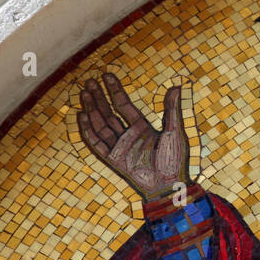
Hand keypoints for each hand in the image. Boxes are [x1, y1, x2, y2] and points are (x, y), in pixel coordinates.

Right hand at [77, 73, 189, 202]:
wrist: (169, 184)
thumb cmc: (175, 160)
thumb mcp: (175, 131)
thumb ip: (172, 109)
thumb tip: (177, 86)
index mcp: (142, 128)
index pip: (124, 105)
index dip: (115, 90)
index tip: (106, 75)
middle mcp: (128, 136)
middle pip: (109, 112)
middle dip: (99, 97)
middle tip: (88, 81)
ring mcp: (119, 147)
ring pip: (101, 124)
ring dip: (92, 109)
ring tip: (84, 93)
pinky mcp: (112, 159)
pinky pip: (97, 143)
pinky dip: (88, 130)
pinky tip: (81, 116)